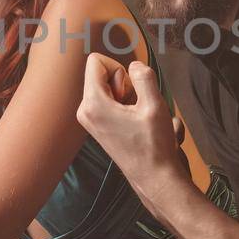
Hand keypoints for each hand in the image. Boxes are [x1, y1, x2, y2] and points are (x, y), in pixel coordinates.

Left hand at [75, 56, 186, 192]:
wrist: (153, 177)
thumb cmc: (153, 145)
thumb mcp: (154, 105)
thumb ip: (143, 76)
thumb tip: (134, 65)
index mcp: (93, 104)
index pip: (95, 61)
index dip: (119, 68)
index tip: (131, 89)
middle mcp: (85, 111)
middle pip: (100, 74)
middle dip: (122, 84)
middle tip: (135, 107)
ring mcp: (89, 120)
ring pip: (106, 88)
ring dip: (126, 96)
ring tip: (136, 118)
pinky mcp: (96, 126)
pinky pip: (108, 101)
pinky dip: (123, 106)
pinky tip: (133, 124)